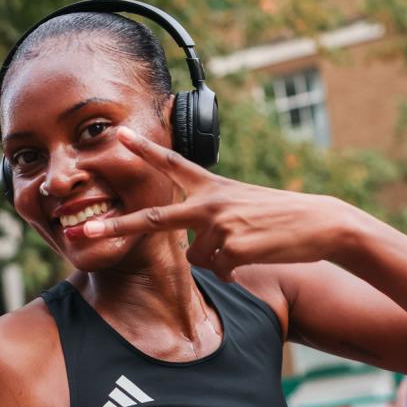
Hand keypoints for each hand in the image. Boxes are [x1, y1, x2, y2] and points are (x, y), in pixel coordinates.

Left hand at [74, 128, 355, 279]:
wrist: (322, 224)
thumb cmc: (283, 217)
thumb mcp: (244, 204)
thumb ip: (213, 215)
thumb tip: (197, 248)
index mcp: (213, 186)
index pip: (172, 164)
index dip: (144, 149)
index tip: (117, 134)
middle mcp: (211, 202)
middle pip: (155, 220)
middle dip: (116, 228)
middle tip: (84, 233)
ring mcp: (220, 225)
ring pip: (197, 258)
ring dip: (218, 261)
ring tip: (248, 246)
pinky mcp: (233, 248)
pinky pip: (219, 271)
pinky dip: (234, 271)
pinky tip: (256, 256)